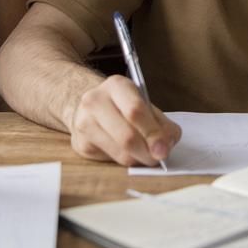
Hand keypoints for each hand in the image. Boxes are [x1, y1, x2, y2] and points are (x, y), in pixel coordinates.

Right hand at [67, 75, 181, 165]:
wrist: (91, 107)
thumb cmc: (124, 106)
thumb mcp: (145, 104)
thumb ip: (161, 123)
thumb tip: (166, 146)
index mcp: (116, 85)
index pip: (135, 111)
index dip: (153, 133)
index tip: (164, 149)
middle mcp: (95, 101)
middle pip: (127, 136)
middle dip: (148, 152)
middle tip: (159, 158)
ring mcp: (84, 123)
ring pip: (120, 153)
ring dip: (139, 159)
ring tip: (146, 155)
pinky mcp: (81, 144)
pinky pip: (111, 160)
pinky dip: (126, 162)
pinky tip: (128, 153)